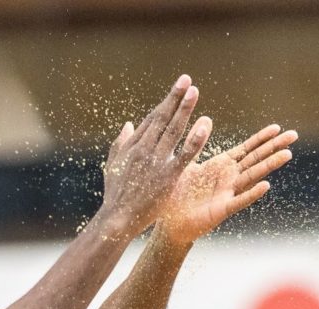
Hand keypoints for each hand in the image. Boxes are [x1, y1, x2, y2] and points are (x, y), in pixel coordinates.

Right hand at [99, 74, 211, 236]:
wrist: (116, 219)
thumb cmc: (115, 196)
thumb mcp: (113, 166)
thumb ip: (120, 143)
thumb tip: (127, 124)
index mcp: (132, 146)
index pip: (152, 120)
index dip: (166, 102)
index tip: (178, 88)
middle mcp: (143, 150)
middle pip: (162, 119)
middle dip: (175, 98)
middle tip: (187, 80)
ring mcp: (155, 162)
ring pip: (173, 130)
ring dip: (184, 109)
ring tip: (194, 92)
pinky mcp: (167, 176)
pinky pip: (185, 154)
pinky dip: (196, 139)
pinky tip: (205, 125)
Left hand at [158, 122, 298, 244]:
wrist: (169, 221)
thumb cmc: (177, 194)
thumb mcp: (187, 163)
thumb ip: (197, 142)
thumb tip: (205, 117)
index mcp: (221, 166)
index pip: (246, 149)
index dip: (261, 138)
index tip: (277, 127)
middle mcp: (228, 178)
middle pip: (255, 159)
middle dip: (273, 147)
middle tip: (294, 135)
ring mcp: (227, 193)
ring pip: (252, 176)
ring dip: (269, 165)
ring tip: (287, 154)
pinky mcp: (221, 210)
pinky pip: (239, 200)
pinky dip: (252, 194)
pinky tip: (265, 186)